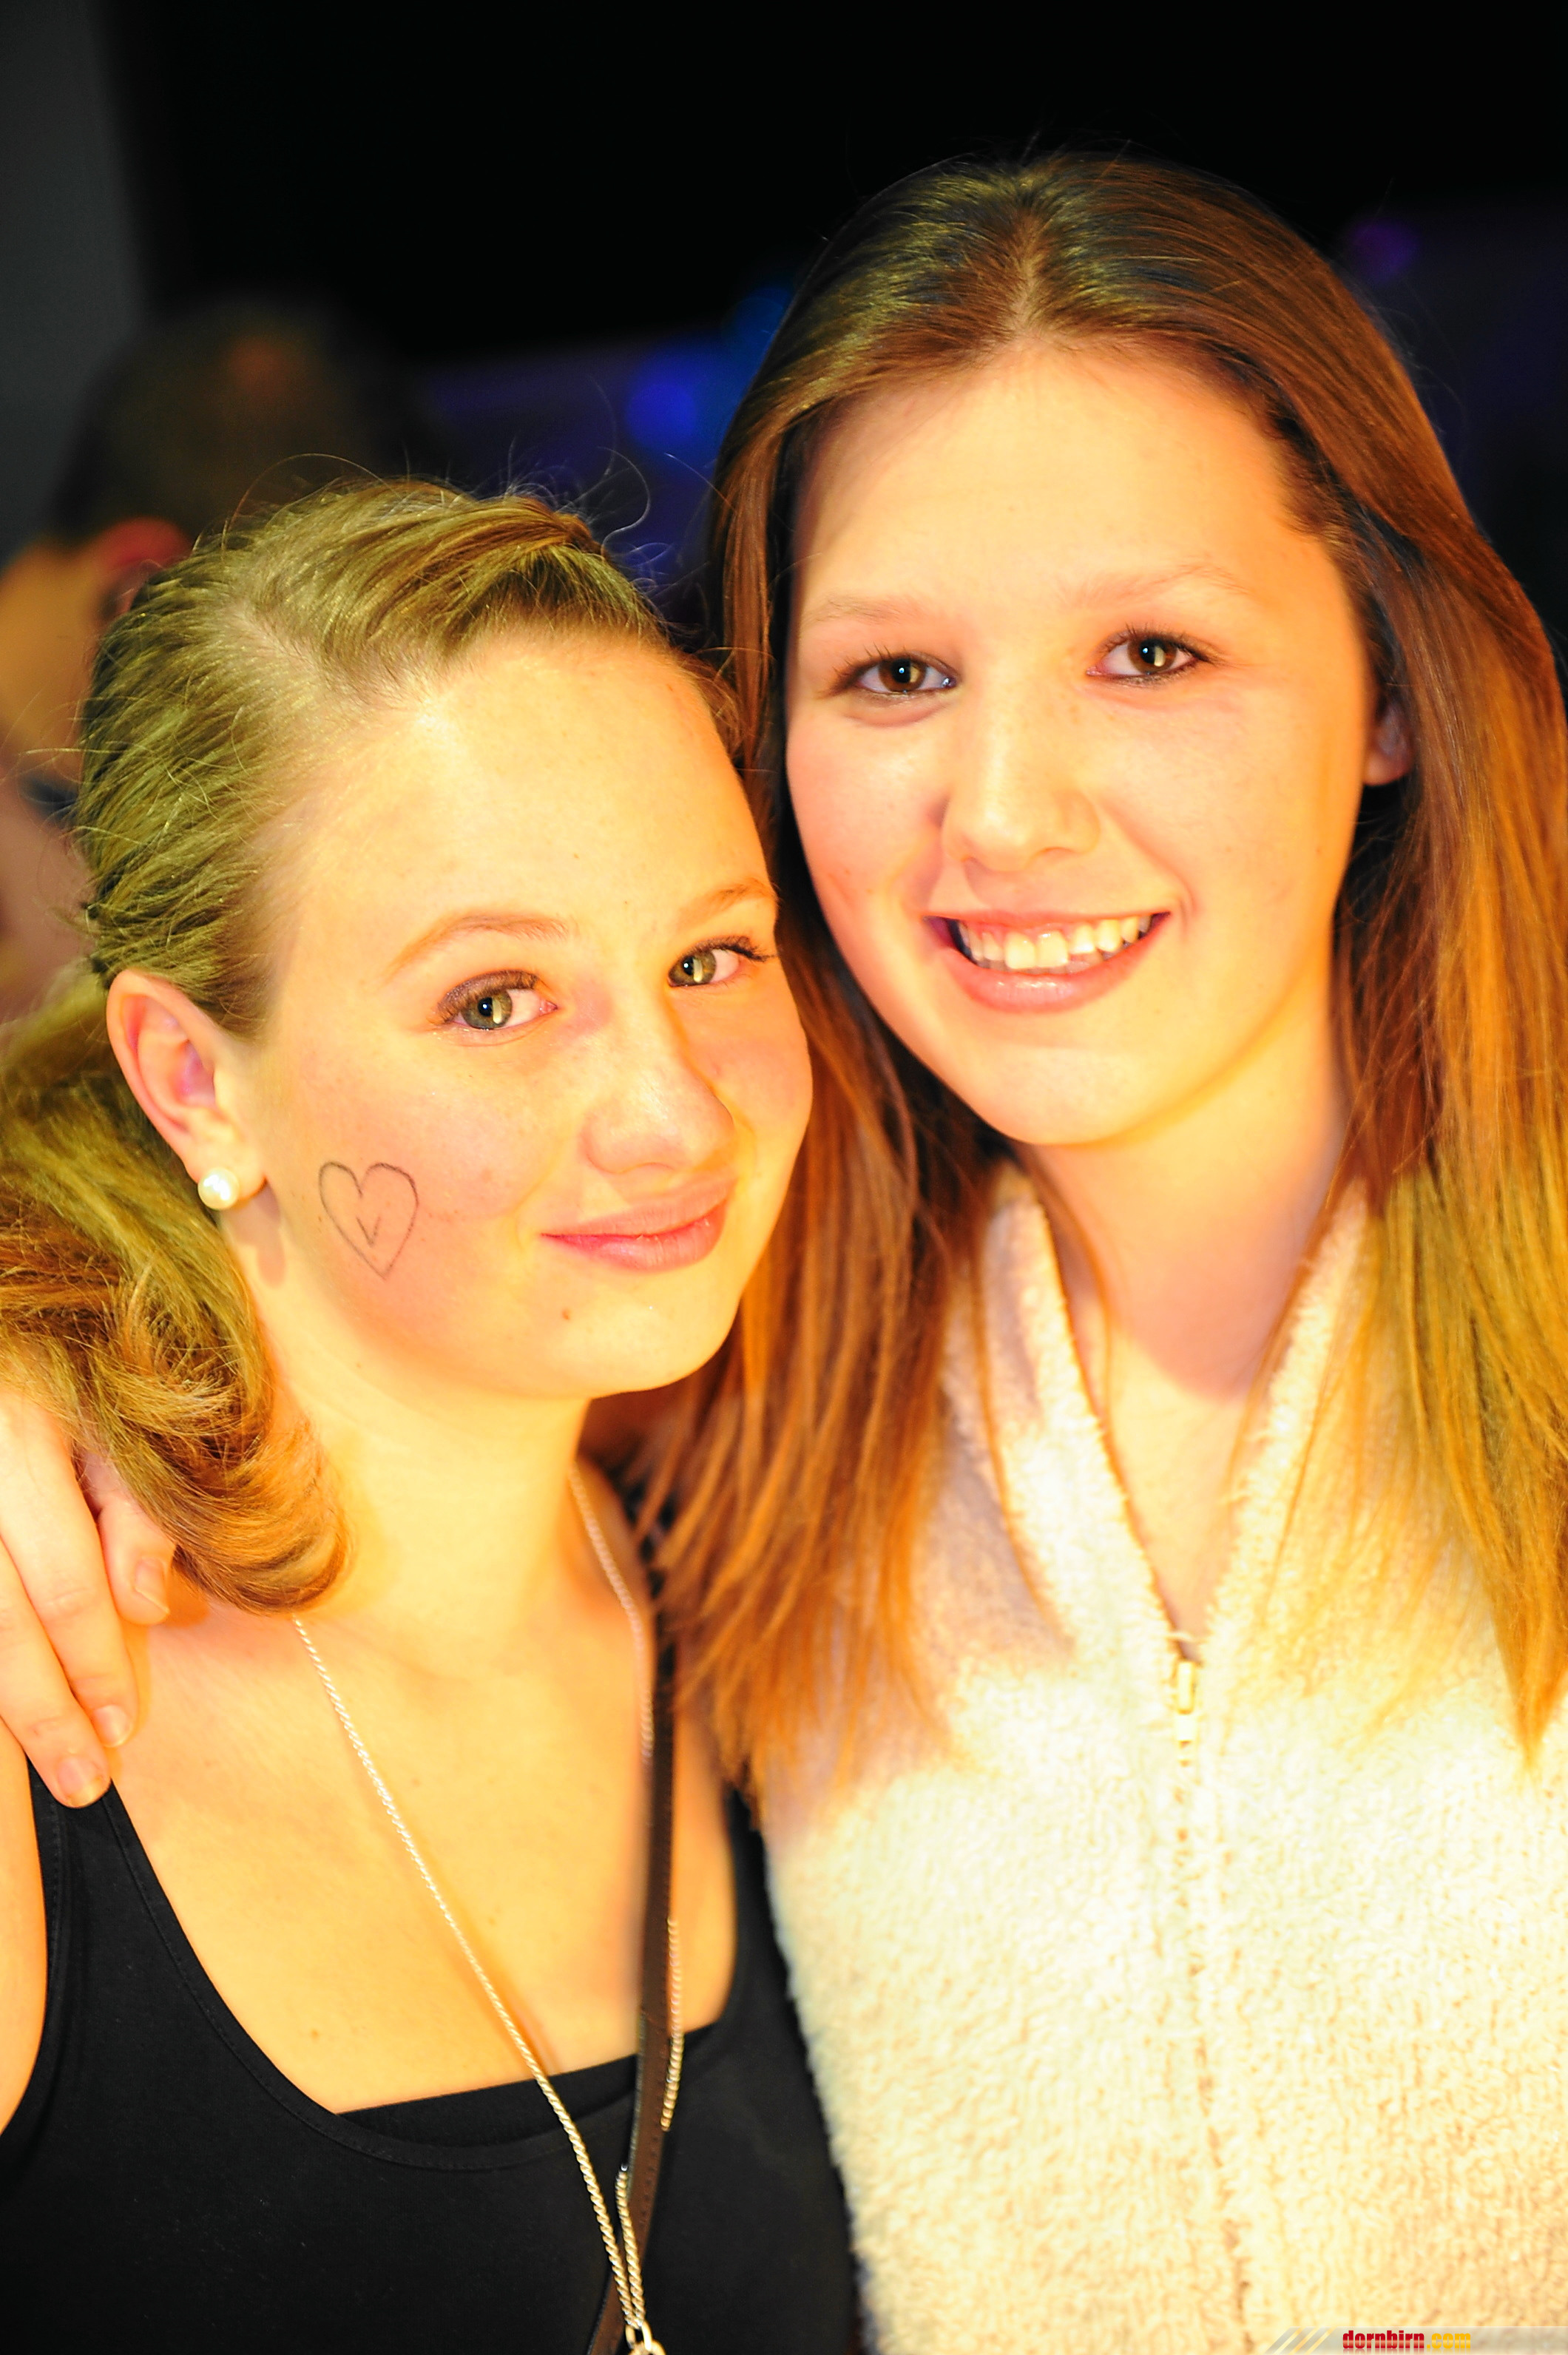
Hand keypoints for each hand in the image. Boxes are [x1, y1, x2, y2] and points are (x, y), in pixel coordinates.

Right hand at [0, 1395, 172, 1804]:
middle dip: (41, 1708)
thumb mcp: (122, 1410)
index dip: (94, 1658)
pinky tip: (2, 1715)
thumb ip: (139, 1504)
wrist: (5, 1309)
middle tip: (83, 1780)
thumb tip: (147, 1608)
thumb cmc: (71, 1364)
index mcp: (21, 1432)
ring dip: (2, 1702)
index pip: (62, 1575)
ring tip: (44, 1766)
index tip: (124, 1725)